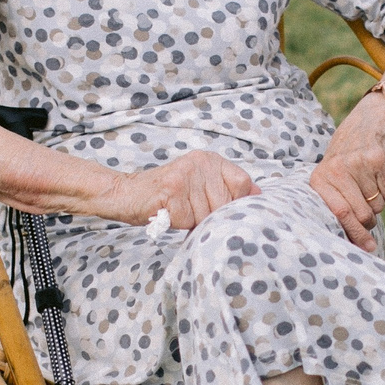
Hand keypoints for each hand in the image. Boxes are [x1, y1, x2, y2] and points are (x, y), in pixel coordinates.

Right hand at [73, 150, 255, 230]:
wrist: (126, 193)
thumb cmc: (165, 194)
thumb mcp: (199, 184)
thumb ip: (227, 188)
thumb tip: (259, 194)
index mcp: (210, 159)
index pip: (243, 183)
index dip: (236, 203)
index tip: (222, 210)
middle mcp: (200, 163)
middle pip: (226, 204)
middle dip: (212, 217)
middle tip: (192, 212)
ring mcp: (186, 177)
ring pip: (208, 215)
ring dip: (194, 222)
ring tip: (179, 212)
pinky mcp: (172, 192)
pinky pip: (190, 221)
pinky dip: (180, 224)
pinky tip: (169, 214)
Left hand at [310, 104, 384, 247]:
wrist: (367, 122)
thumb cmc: (346, 160)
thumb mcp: (331, 177)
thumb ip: (338, 207)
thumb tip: (359, 245)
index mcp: (320, 179)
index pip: (340, 214)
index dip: (355, 234)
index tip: (367, 248)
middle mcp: (337, 170)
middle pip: (363, 215)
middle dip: (370, 220)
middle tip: (368, 211)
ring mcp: (359, 164)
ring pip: (379, 205)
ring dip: (379, 202)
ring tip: (369, 183)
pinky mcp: (379, 160)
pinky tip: (380, 174)